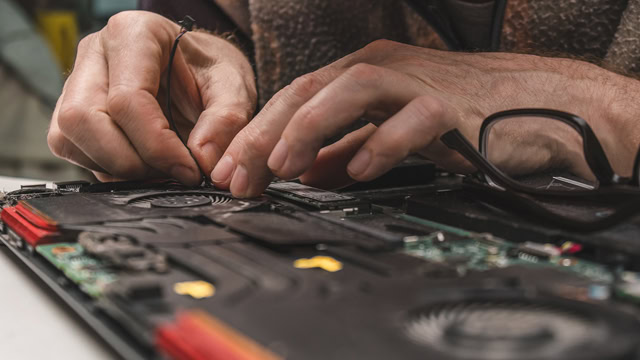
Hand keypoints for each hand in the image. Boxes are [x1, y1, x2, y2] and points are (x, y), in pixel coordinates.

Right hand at [48, 11, 255, 184]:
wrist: (199, 69)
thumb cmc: (210, 70)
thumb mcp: (234, 86)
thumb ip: (225, 120)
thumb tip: (203, 160)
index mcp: (134, 35)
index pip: (127, 100)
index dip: (158, 146)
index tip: (190, 170)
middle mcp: (96, 54)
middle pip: (84, 119)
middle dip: (129, 161)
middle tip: (172, 174)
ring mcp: (77, 83)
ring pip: (69, 138)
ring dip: (115, 168)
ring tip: (160, 171)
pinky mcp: (72, 113)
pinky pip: (72, 149)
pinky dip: (108, 170)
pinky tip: (143, 167)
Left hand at [212, 39, 618, 196]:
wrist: (532, 108)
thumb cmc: (459, 116)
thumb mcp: (387, 135)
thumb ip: (345, 150)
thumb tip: (306, 174)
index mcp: (361, 76)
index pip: (294, 99)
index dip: (256, 134)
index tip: (231, 172)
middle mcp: (382, 70)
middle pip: (309, 91)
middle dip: (265, 134)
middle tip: (239, 176)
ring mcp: (416, 82)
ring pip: (350, 91)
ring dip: (309, 128)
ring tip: (282, 166)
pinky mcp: (452, 104)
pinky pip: (412, 118)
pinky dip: (382, 142)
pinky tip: (359, 170)